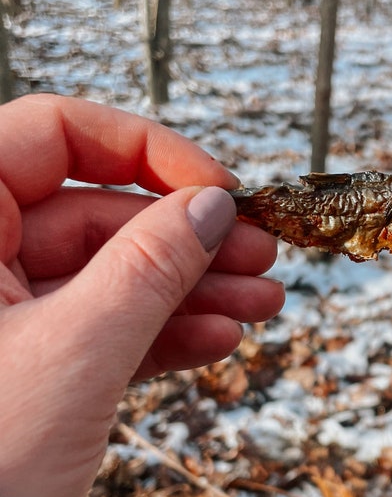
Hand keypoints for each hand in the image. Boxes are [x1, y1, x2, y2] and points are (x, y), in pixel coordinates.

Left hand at [0, 94, 284, 496]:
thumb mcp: (79, 350)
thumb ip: (150, 268)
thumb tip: (214, 206)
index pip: (54, 136)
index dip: (146, 151)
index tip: (219, 189)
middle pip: (98, 213)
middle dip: (188, 238)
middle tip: (260, 253)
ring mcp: (6, 312)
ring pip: (112, 275)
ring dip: (192, 289)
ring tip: (262, 303)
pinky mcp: (34, 360)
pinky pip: (107, 327)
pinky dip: (163, 333)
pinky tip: (218, 338)